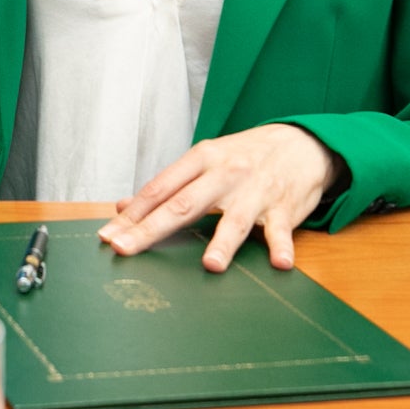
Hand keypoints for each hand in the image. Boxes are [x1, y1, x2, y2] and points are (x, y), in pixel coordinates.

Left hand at [96, 124, 340, 271]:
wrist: (301, 143)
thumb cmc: (245, 156)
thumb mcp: (204, 160)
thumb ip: (167, 185)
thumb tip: (124, 207)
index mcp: (201, 159)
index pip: (159, 189)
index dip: (132, 214)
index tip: (108, 235)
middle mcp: (225, 174)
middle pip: (184, 204)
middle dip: (151, 229)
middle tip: (125, 249)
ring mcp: (255, 191)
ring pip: (235, 219)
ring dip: (223, 243)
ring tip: (210, 265)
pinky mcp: (285, 208)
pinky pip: (282, 230)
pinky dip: (281, 247)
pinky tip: (279, 263)